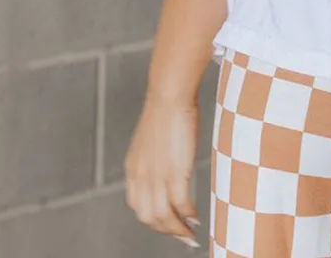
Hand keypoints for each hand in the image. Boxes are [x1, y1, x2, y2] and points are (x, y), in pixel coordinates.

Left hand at [125, 93, 200, 247]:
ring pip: (164, 217)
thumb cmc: (166, 108)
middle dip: (166, 230)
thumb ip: (155, 155)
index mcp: (134, 168)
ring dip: (178, 230)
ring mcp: (157, 176)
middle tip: (181, 235)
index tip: (167, 222)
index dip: (152, 218)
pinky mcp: (175, 172)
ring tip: (191, 234)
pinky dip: (188, 215)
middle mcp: (141, 177)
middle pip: (149, 217)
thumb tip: (168, 161)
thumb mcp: (152, 137)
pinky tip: (196, 217)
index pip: (137, 205)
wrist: (169, 95)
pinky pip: (181, 204)